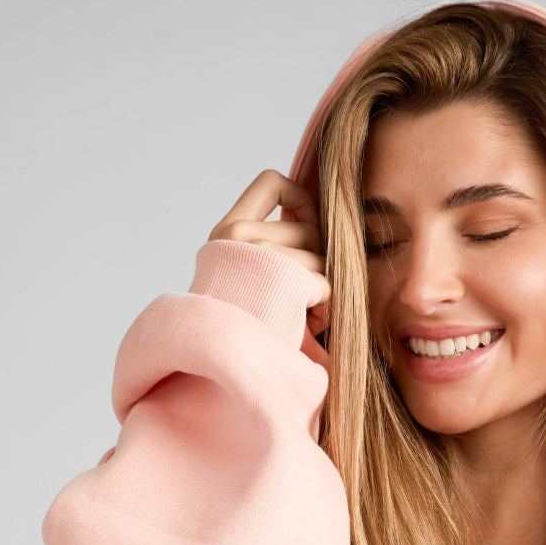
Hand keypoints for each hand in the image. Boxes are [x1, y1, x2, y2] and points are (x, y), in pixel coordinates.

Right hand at [208, 169, 331, 333]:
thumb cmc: (236, 329)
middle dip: (316, 262)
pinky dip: (325, 309)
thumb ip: (265, 246)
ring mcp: (261, 256)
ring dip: (320, 290)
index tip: (305, 226)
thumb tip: (313, 222)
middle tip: (301, 295)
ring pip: (321, 258)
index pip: (272, 182)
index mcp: (226, 232)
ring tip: (300, 316)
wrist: (219, 362)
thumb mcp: (238, 275)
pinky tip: (307, 327)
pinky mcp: (284, 279)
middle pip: (309, 228)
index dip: (300, 199)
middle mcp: (239, 236)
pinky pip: (326, 285)